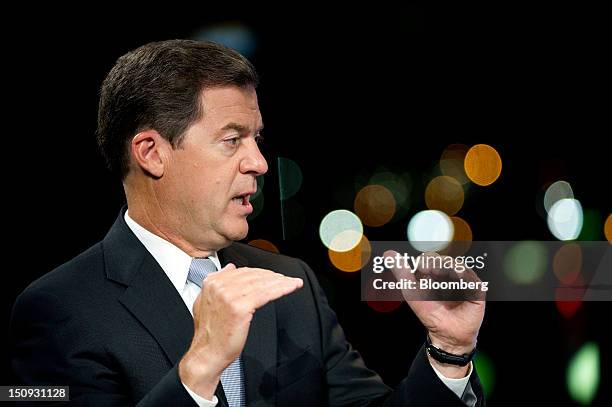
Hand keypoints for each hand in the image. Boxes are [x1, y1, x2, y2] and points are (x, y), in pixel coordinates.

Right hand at [179, 264, 302, 397]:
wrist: (207, 355)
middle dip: (273, 276)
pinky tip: (291, 287)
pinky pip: (266, 294)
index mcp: (212, 283)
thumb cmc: (210, 334)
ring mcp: (229, 296)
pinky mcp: (240, 308)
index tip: (274, 275)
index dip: (262, 273)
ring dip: (281, 281)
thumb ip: (217, 283)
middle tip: (287, 278)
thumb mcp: (205, 302)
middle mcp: (219, 287)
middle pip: (254, 276)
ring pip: (262, 283)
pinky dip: (282, 289)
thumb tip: (231, 267)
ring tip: (293, 282)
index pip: (243, 271)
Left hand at [384, 250, 484, 377]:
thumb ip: (401, 272)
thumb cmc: (429, 312)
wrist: (445, 334)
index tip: (420, 267)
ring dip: (449, 267)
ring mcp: (464, 281)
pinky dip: (465, 275)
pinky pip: (472, 279)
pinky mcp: (476, 290)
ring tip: (440, 273)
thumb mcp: (411, 291)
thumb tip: (388, 254)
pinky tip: (458, 275)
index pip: (431, 258)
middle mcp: (450, 274)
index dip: (426, 260)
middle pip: (444, 260)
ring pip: (458, 267)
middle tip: (429, 269)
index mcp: (435, 271)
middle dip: (437, 263)